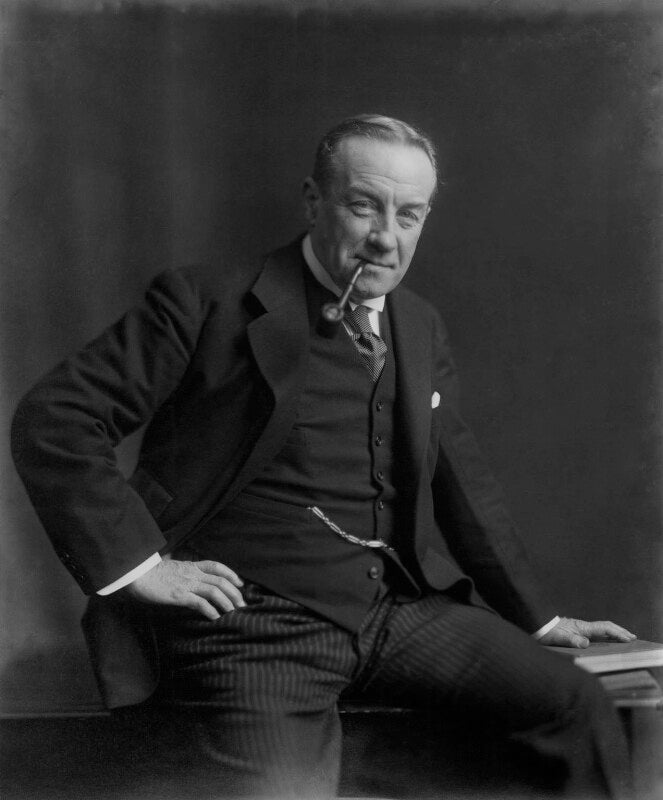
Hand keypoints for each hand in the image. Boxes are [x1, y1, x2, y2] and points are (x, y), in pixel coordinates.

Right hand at [123, 558, 244, 619]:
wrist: (135, 574)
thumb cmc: (149, 574)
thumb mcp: (171, 570)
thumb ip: (183, 575)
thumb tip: (190, 584)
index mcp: (190, 566)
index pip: (216, 566)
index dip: (231, 573)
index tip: (240, 583)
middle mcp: (191, 573)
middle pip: (220, 580)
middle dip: (234, 592)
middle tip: (242, 605)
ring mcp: (186, 583)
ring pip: (214, 591)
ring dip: (227, 602)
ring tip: (234, 613)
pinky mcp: (179, 595)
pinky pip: (199, 602)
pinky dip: (210, 610)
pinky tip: (215, 617)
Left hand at [539, 617, 635, 648]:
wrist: (536, 627)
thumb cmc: (546, 633)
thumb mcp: (558, 638)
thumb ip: (572, 640)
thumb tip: (586, 643)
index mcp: (582, 627)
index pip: (604, 628)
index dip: (617, 633)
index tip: (629, 639)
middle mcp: (583, 627)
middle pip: (606, 627)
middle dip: (620, 631)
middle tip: (633, 638)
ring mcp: (581, 629)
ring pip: (602, 630)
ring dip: (614, 634)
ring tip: (625, 639)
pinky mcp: (577, 633)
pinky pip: (596, 634)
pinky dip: (606, 637)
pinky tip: (608, 642)